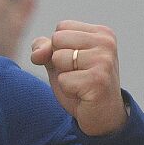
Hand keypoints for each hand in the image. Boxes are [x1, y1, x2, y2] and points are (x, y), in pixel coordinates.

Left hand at [28, 21, 127, 135]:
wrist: (103, 117)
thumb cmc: (82, 85)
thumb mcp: (60, 61)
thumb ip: (45, 48)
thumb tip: (37, 53)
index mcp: (102, 33)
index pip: (61, 27)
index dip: (60, 47)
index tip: (78, 63)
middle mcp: (106, 43)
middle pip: (58, 39)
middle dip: (60, 60)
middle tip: (79, 75)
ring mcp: (104, 61)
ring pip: (58, 58)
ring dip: (64, 76)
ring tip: (81, 84)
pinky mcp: (98, 81)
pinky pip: (63, 79)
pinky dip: (68, 90)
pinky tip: (83, 95)